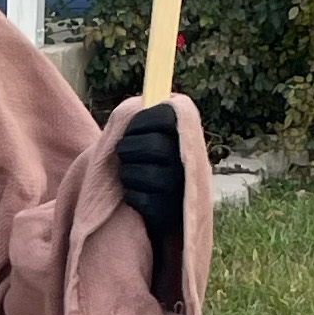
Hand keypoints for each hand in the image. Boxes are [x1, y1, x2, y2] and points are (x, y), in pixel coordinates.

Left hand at [114, 103, 185, 270]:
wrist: (172, 214)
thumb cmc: (159, 168)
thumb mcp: (165, 141)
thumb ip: (154, 124)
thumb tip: (141, 100)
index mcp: (189, 138)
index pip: (166, 116)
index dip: (142, 120)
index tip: (132, 127)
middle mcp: (188, 163)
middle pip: (150, 145)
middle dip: (127, 148)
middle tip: (124, 152)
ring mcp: (178, 189)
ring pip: (138, 172)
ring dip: (126, 173)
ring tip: (130, 175)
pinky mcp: (165, 213)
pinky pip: (136, 197)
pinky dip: (130, 195)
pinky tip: (137, 195)